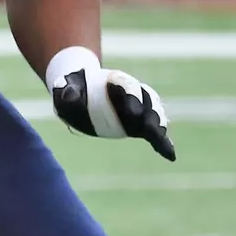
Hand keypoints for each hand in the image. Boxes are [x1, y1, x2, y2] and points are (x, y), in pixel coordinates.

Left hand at [48, 47, 175, 160]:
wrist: (79, 93)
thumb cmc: (72, 89)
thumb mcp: (65, 88)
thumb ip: (67, 90)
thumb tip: (68, 94)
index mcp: (116, 80)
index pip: (129, 86)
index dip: (133, 97)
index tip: (133, 113)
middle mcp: (132, 92)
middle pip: (147, 101)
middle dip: (150, 115)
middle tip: (152, 130)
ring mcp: (138, 107)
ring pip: (154, 114)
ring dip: (158, 127)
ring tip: (160, 140)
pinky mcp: (139, 124)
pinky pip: (153, 132)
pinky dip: (162, 142)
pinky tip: (169, 155)